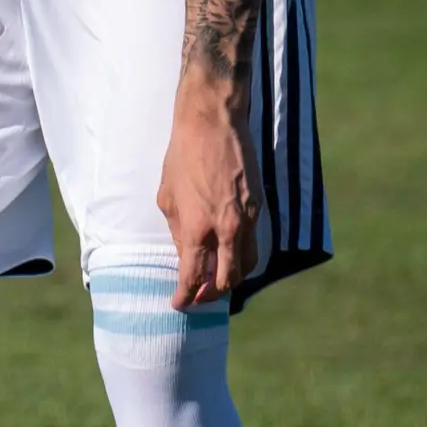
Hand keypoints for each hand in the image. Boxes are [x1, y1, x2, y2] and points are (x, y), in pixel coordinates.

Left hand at [156, 84, 259, 307]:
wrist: (213, 123)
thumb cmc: (183, 157)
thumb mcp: (167, 197)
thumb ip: (176, 230)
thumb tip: (185, 253)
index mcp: (197, 229)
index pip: (193, 278)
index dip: (185, 296)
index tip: (178, 303)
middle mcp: (226, 230)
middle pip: (226, 281)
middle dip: (212, 295)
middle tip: (199, 298)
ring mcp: (247, 219)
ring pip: (246, 266)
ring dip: (232, 279)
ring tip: (217, 281)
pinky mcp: (259, 207)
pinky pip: (253, 243)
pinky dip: (242, 256)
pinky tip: (230, 255)